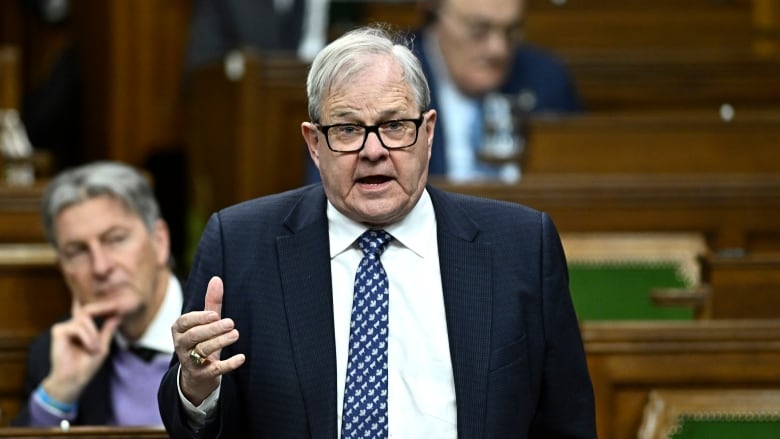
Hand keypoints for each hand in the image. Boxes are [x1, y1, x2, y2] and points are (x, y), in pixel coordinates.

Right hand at [43, 300, 121, 403]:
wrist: (74, 379)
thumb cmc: (87, 366)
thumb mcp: (103, 346)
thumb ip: (108, 329)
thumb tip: (118, 314)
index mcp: (82, 327)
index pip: (88, 309)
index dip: (99, 303)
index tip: (116, 302)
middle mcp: (73, 324)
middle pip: (89, 311)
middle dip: (98, 324)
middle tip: (100, 342)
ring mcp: (64, 326)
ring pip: (85, 319)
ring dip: (93, 335)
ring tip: (93, 349)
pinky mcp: (58, 331)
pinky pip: (77, 326)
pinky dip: (86, 337)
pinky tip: (88, 347)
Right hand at [173, 276, 244, 405]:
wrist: (198, 375)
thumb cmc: (201, 341)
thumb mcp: (205, 323)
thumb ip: (211, 303)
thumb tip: (216, 279)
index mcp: (179, 330)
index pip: (184, 322)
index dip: (199, 318)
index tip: (214, 314)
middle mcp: (181, 346)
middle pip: (193, 336)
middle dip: (212, 329)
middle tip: (230, 323)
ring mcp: (190, 362)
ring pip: (202, 351)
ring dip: (219, 342)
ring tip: (235, 334)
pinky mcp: (202, 375)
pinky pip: (214, 370)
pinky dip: (228, 364)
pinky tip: (241, 358)